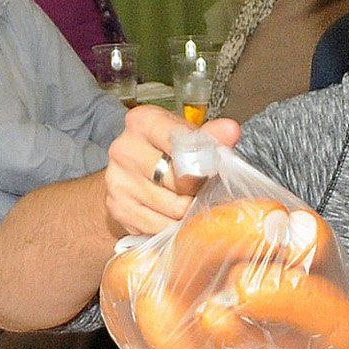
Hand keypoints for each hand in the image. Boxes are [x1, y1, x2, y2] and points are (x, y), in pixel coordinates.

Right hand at [104, 104, 238, 237]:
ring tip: (190, 202)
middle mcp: (125, 149)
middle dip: (198, 189)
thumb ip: (209, 136)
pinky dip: (173, 226)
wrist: (130, 173)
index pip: (182, 142)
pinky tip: (173, 216)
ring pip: (173, 207)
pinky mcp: (118, 208)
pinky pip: (159, 226)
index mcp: (143, 122)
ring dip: (189, 210)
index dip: (204, 160)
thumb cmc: (164, 151)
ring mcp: (118, 180)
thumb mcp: (186, 136)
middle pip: (180, 179)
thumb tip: (230, 130)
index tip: (211, 168)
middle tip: (203, 188)